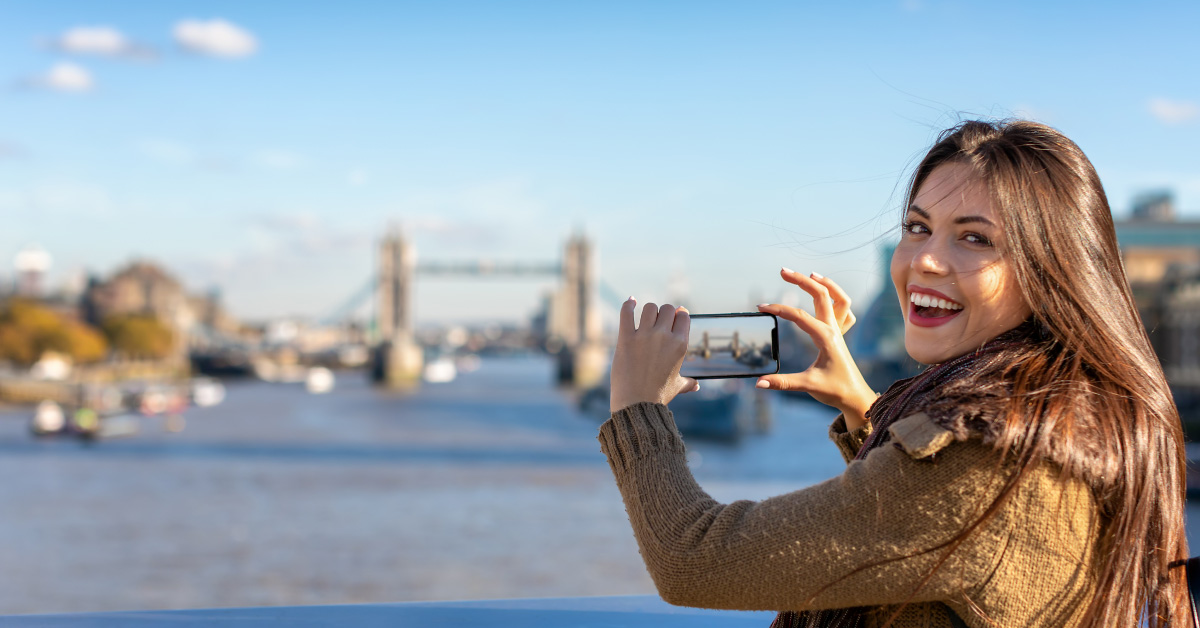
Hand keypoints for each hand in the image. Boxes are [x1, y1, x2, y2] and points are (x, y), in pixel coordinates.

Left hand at [609, 299, 699, 412]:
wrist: (636, 404)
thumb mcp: (677, 386)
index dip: (679, 315)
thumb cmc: (658, 396)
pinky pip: (627, 313)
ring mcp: (644, 336)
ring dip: (648, 311)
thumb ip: (688, 382)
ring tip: (645, 318)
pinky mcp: (626, 338)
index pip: (683, 316)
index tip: (674, 317)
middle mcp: (664, 336)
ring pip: (649, 308)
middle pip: (667, 308)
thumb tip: (696, 386)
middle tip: (658, 321)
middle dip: (664, 313)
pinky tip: (630, 302)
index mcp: (680, 345)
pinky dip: (628, 305)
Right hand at [755, 269, 875, 429]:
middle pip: (821, 294)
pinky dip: (837, 299)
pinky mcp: (840, 336)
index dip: (779, 309)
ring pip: (838, 298)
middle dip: (802, 280)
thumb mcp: (808, 385)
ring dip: (826, 284)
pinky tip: (826, 296)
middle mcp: (833, 330)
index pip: (799, 316)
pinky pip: (844, 311)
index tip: (761, 307)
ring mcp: (839, 331)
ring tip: (809, 274)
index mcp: (825, 337)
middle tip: (782, 271)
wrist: (856, 398)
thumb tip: (759, 383)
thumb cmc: (835, 390)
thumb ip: (782, 382)